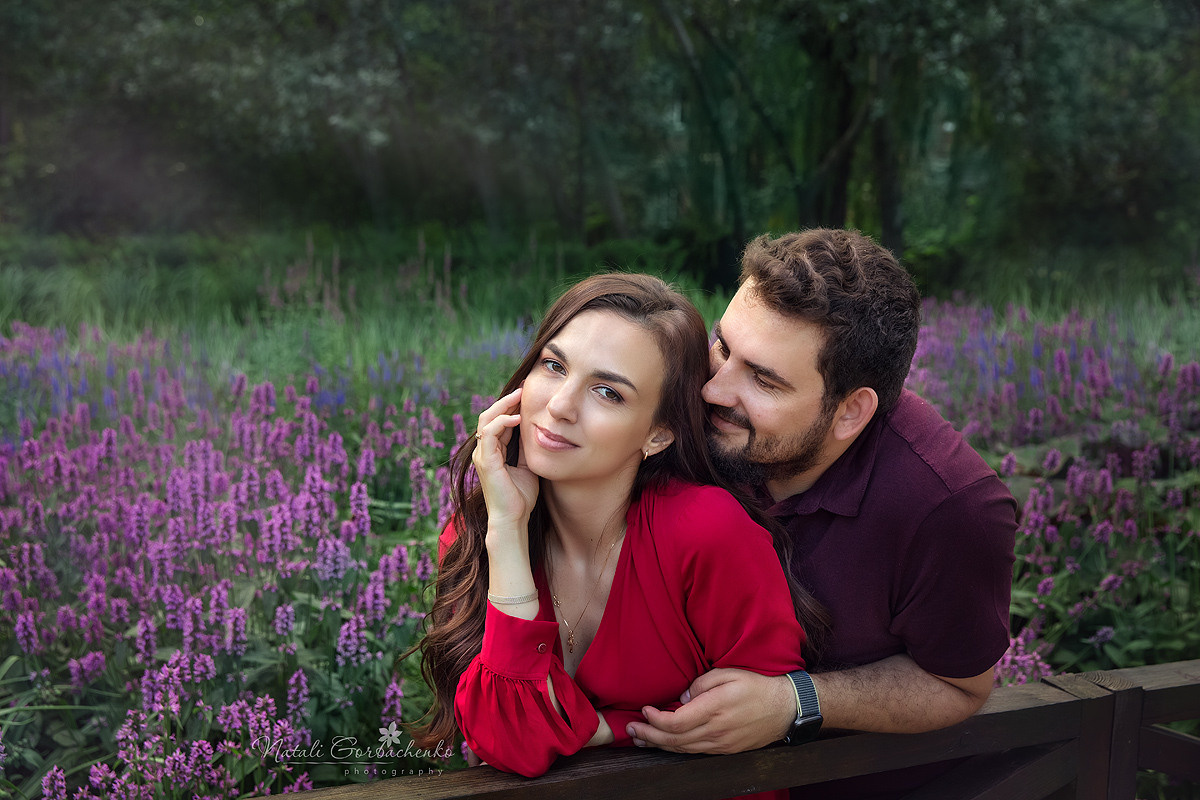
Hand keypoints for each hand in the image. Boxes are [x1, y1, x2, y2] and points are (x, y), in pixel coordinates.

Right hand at [473, 387, 538, 529]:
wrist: (514, 518)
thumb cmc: (521, 496)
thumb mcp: (528, 465)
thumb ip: (527, 448)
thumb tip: (537, 430)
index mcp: (493, 451)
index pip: (497, 421)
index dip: (510, 406)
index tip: (526, 393)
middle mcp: (484, 451)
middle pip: (489, 416)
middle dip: (506, 400)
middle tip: (523, 388)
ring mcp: (483, 455)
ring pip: (486, 420)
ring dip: (503, 406)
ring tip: (520, 396)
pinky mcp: (486, 461)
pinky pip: (489, 433)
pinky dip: (502, 422)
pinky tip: (518, 418)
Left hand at [625, 669, 793, 753]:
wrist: (785, 708)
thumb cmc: (757, 685)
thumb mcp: (729, 673)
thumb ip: (701, 683)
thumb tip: (681, 697)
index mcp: (714, 709)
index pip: (675, 722)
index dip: (654, 720)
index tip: (644, 710)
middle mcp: (716, 731)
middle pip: (674, 740)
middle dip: (648, 736)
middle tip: (630, 731)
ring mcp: (721, 744)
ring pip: (682, 749)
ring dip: (658, 746)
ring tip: (640, 740)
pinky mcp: (725, 750)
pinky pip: (695, 752)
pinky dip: (676, 749)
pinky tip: (666, 743)